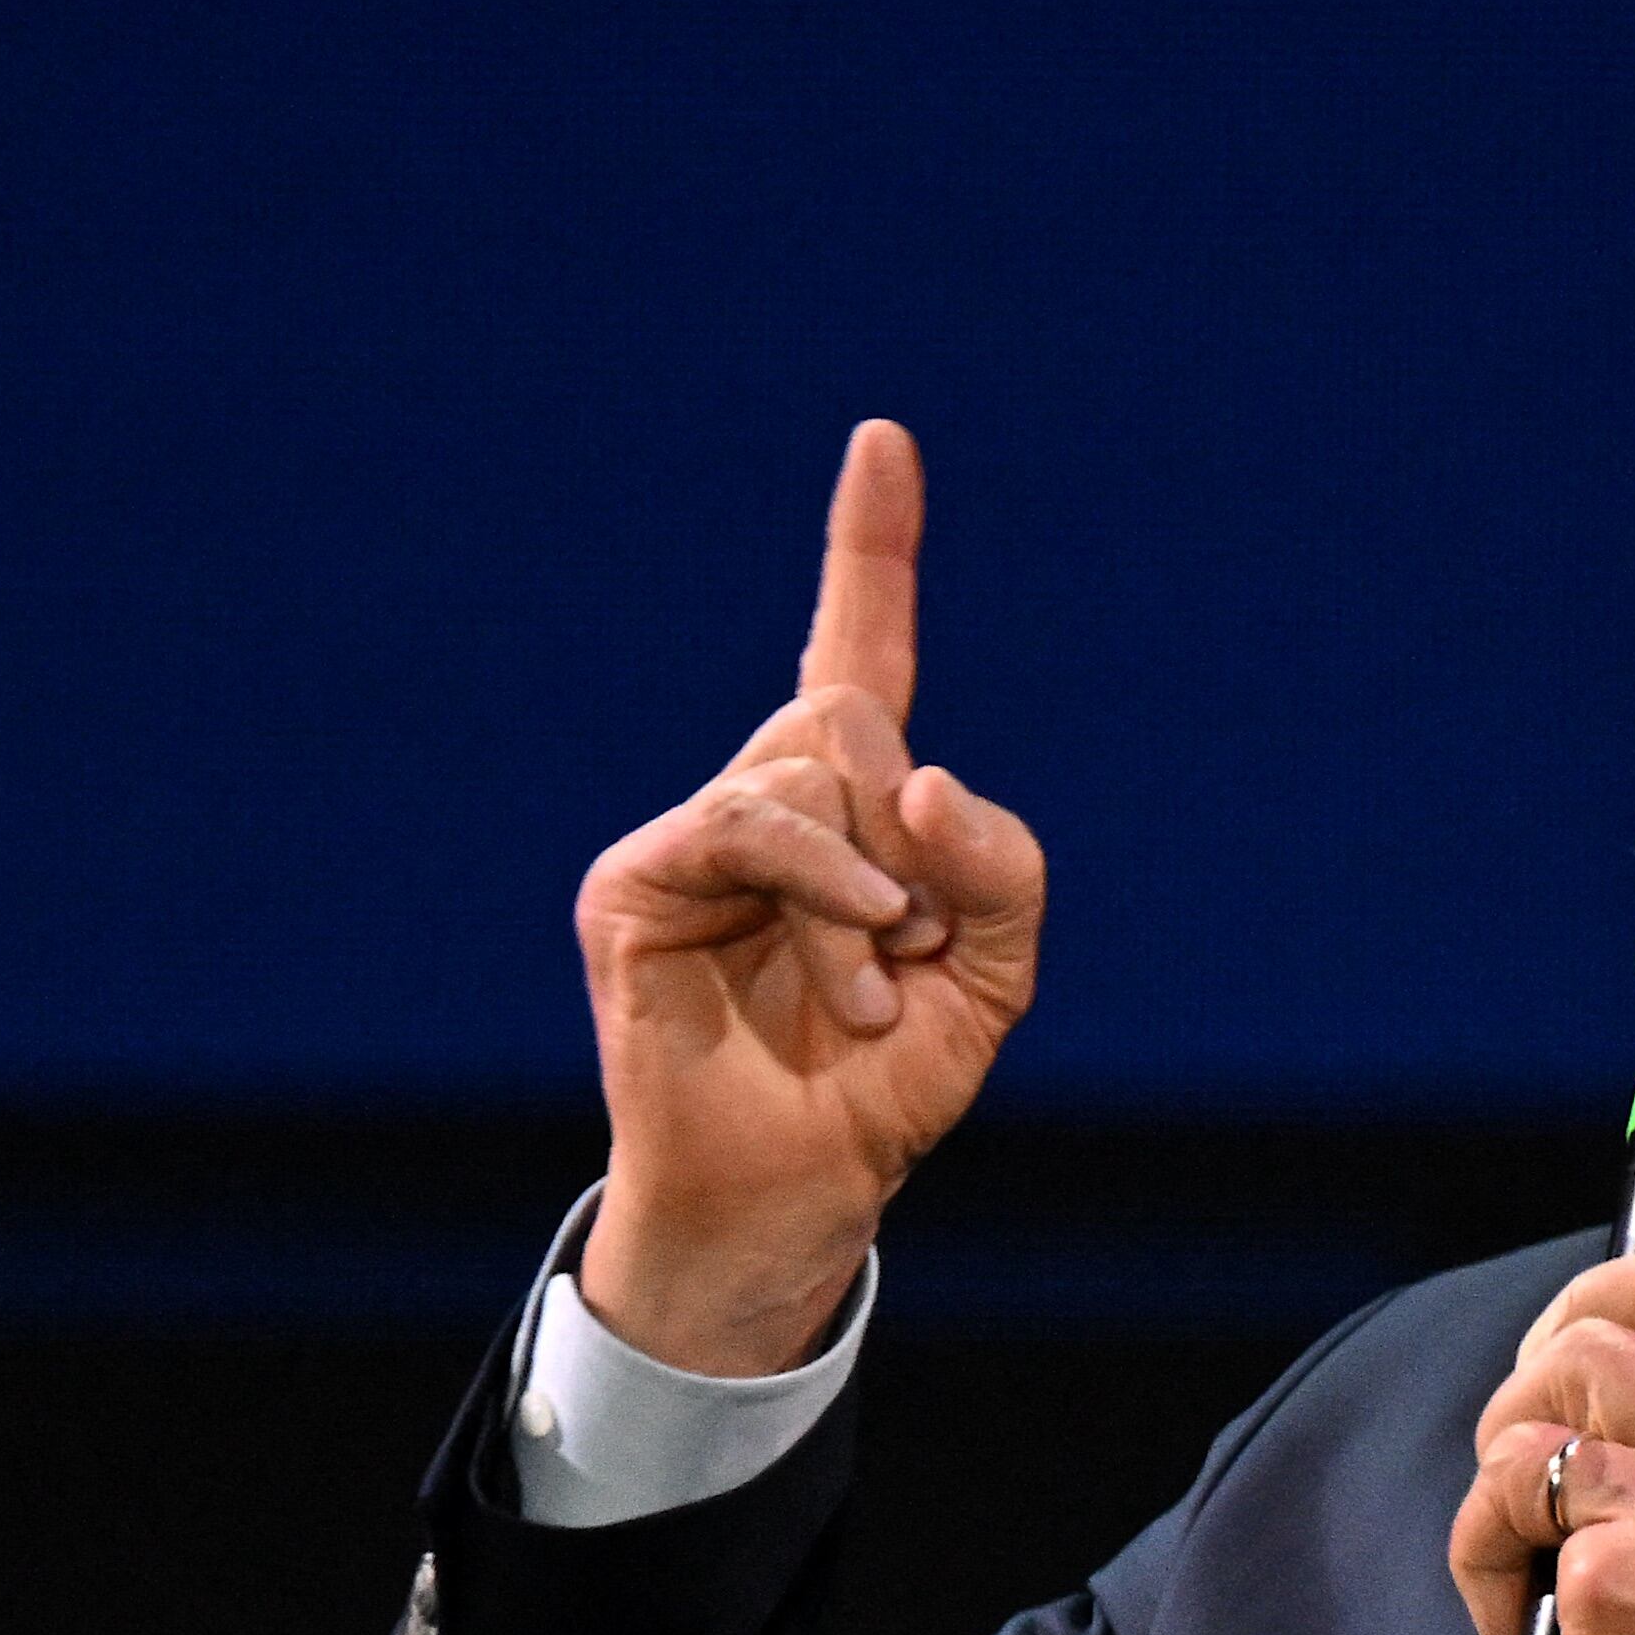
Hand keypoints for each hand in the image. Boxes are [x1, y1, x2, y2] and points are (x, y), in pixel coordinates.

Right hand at [572, 421, 1045, 1374]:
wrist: (803, 1192)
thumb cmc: (888, 1081)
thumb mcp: (996, 969)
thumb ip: (999, 865)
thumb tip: (917, 774)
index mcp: (850, 808)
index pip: (859, 647)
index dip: (871, 548)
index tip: (883, 442)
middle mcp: (762, 802)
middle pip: (850, 716)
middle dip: (912, 829)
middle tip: (912, 941)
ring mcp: (692, 838)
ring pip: (807, 773)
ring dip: (872, 889)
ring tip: (872, 983)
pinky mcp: (635, 884)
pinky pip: (748, 826)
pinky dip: (821, 882)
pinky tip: (856, 952)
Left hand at [1452, 1250, 1634, 1634]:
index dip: (1606, 1294)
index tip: (1566, 1352)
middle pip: (1588, 1340)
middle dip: (1523, 1398)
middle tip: (1523, 1480)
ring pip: (1526, 1425)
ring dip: (1493, 1494)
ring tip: (1518, 1568)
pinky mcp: (1617, 1578)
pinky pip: (1497, 1525)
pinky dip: (1484, 1575)